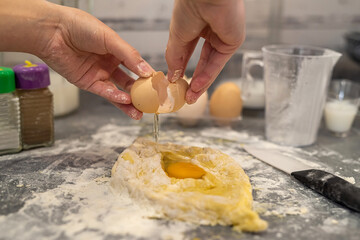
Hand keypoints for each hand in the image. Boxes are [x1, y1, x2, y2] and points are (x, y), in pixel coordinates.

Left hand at [0, 0, 154, 119]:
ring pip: (118, 91)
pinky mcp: (88, 83)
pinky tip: (126, 101)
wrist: (53, 31)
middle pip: (129, 81)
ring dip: (129, 102)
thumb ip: (129, 55)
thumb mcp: (110, 38)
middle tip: (151, 102)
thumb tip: (146, 71)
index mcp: (116, 50)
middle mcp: (109, 64)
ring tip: (141, 112)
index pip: (136, 65)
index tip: (158, 84)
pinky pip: (105, 92)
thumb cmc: (80, 27)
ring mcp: (99, 74)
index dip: (147, 75)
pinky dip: (115, 98)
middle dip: (140, 93)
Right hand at [166, 0, 244, 103]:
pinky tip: (198, 86)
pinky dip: (207, 75)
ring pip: (210, 65)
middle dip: (193, 81)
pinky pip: (218, 63)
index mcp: (196, 26)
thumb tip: (171, 76)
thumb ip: (175, 58)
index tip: (174, 83)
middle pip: (202, 62)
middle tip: (185, 96)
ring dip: (200, 83)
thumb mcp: (177, 37)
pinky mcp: (233, 42)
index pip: (188, 53)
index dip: (181, 69)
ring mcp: (223, 38)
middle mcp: (211, 32)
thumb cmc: (189, 6)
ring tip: (190, 96)